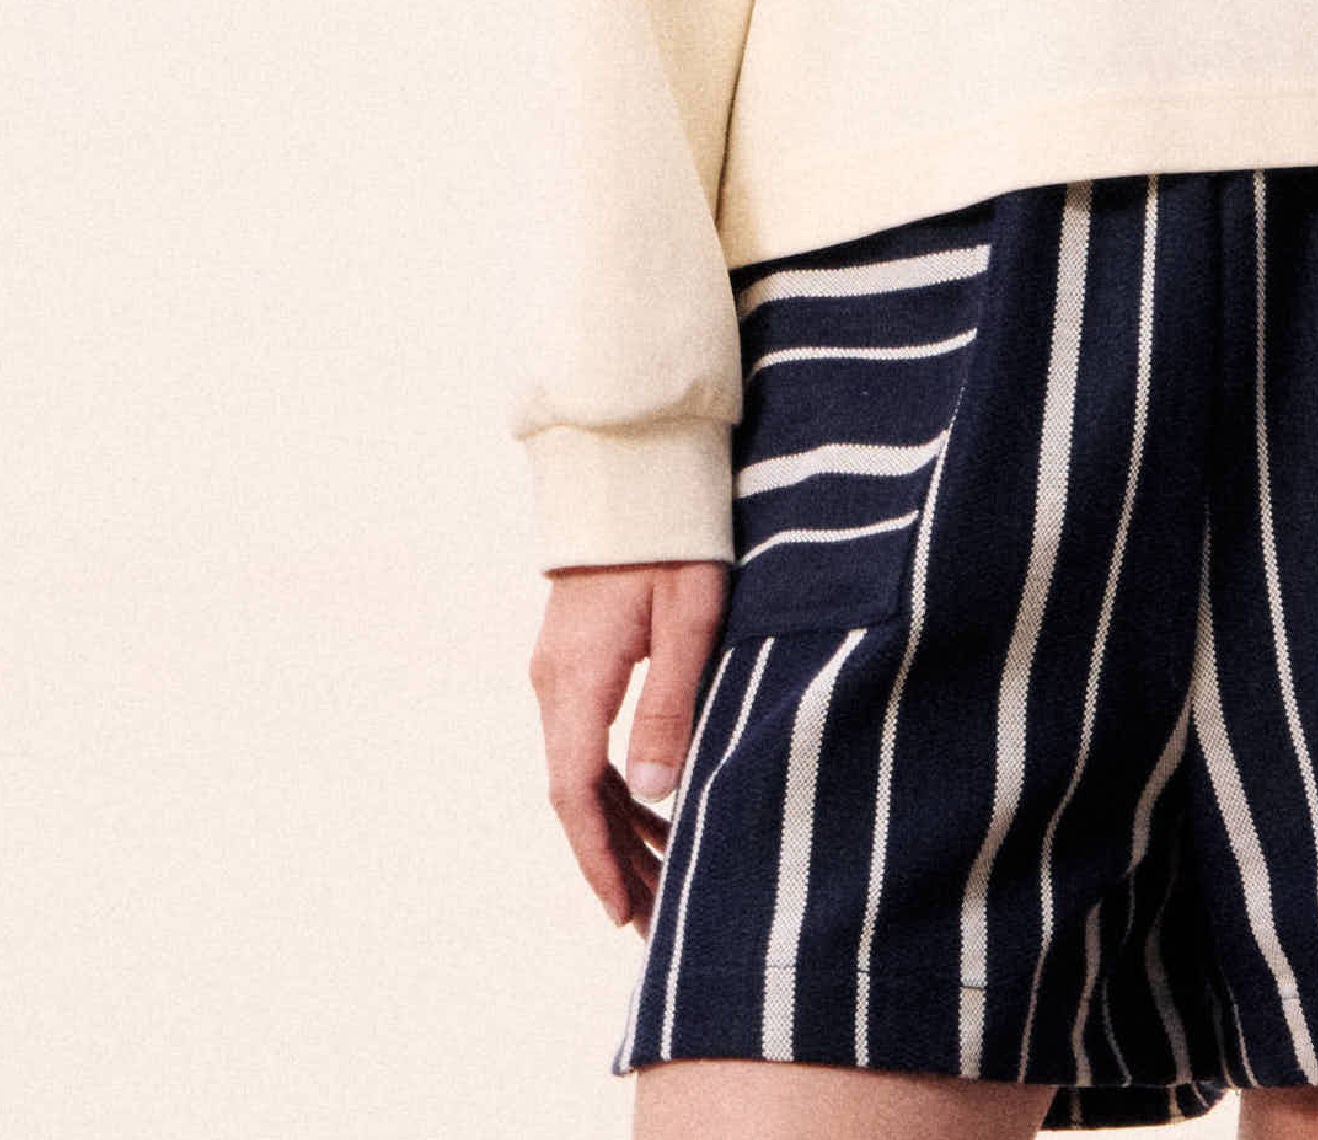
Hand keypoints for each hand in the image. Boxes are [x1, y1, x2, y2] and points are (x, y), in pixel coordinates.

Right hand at [528, 560, 728, 929]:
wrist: (631, 471)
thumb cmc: (672, 538)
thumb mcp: (688, 618)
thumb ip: (670, 704)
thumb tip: (652, 792)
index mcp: (577, 680)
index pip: (576, 793)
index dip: (598, 858)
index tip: (621, 914)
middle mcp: (554, 682)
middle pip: (576, 793)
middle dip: (611, 858)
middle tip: (650, 921)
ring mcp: (559, 669)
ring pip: (580, 768)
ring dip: (615, 824)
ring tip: (659, 879)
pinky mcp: (575, 656)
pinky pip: (587, 738)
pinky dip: (613, 782)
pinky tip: (650, 808)